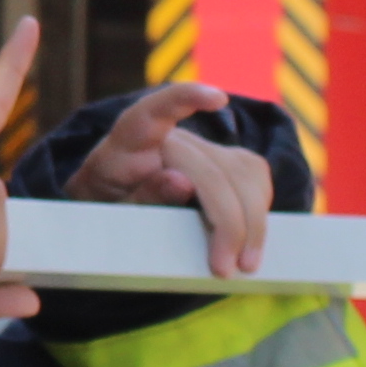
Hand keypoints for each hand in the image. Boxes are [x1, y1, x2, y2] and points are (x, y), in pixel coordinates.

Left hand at [57, 78, 276, 277]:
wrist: (114, 204)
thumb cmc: (107, 207)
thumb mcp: (109, 213)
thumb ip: (142, 198)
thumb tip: (181, 183)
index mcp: (128, 143)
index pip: (153, 110)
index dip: (185, 99)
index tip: (217, 99)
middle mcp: (170, 137)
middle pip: (211, 170)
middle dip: (227, 221)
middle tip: (223, 268)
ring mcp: (201, 146)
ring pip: (242, 172)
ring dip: (252, 221)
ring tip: (244, 263)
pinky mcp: (225, 158)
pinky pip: (254, 175)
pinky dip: (258, 208)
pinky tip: (251, 237)